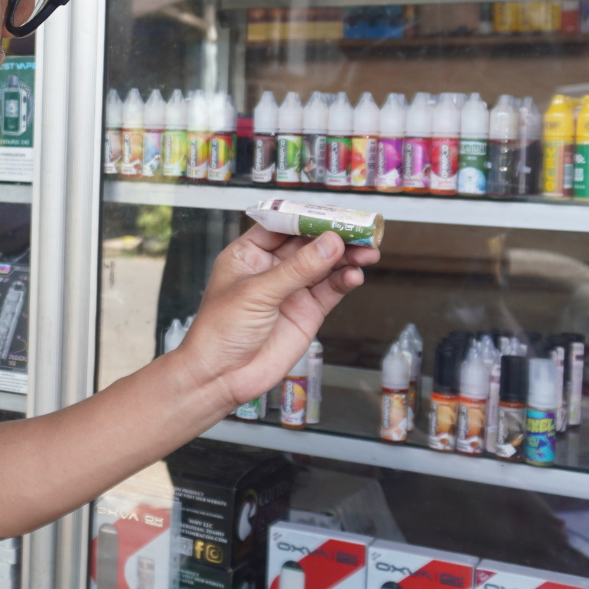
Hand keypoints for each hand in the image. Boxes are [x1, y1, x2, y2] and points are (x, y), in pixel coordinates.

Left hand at [172, 227, 377, 412]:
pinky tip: (355, 275)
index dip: (306, 218)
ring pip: (324, 266)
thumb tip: (331, 242)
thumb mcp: (257, 292)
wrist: (222, 376)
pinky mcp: (307, 312)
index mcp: (248, 254)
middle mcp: (271, 269)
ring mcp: (291, 291)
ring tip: (368, 252)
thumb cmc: (221, 330)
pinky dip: (345, 281)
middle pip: (308, 243)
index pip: (281, 226)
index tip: (332, 212)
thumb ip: (297, 268)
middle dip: (334, 236)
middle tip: (360, 230)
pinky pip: (330, 290)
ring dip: (346, 257)